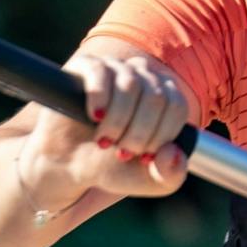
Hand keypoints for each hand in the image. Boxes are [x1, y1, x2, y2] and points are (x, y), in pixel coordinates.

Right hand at [17, 51, 190, 209]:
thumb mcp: (147, 181)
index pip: (177, 106)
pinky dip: (99, 99)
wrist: (69, 165)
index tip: (144, 157)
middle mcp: (145, 77)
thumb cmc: (111, 166)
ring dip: (118, 121)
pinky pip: (100, 72)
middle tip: (121, 153)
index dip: (162, 136)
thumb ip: (171, 175)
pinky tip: (95, 117)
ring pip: (130, 84)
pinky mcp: (87, 66)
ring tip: (104, 141)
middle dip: (139, 134)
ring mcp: (116, 68)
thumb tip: (173, 153)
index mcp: (166, 98)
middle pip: (156, 96)